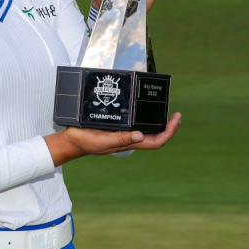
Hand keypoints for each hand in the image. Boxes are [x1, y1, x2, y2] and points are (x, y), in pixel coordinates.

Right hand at [43, 112, 181, 166]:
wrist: (72, 139)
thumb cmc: (87, 142)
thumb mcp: (103, 141)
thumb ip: (120, 139)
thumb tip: (140, 135)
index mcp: (129, 143)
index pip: (156, 142)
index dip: (168, 133)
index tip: (175, 120)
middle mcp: (130, 137)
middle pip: (155, 135)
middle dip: (168, 126)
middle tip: (177, 114)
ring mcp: (124, 132)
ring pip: (147, 128)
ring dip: (158, 121)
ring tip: (165, 108)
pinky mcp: (117, 125)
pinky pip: (135, 121)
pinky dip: (143, 114)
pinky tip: (143, 106)